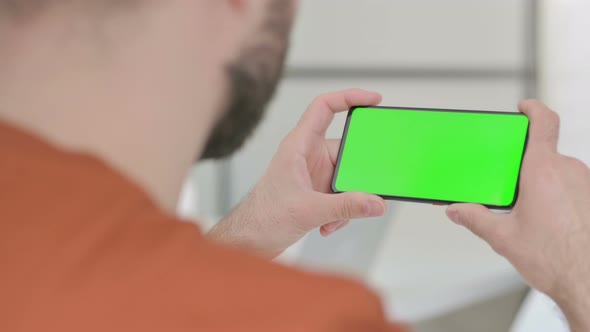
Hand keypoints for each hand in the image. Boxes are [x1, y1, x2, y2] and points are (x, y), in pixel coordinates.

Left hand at [208, 89, 386, 257]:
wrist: (250, 240)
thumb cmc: (264, 217)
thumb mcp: (309, 211)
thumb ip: (345, 207)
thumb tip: (375, 203)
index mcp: (298, 146)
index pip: (324, 108)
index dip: (349, 97)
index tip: (374, 100)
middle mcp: (307, 155)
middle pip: (346, 149)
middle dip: (357, 175)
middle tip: (367, 187)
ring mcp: (313, 174)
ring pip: (346, 177)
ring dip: (347, 200)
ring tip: (335, 218)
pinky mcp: (317, 191)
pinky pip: (342, 194)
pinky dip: (341, 211)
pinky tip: (327, 226)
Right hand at [446, 100, 589, 330]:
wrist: (589, 284)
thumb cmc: (558, 261)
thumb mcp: (504, 238)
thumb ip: (475, 218)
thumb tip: (458, 210)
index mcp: (543, 172)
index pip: (543, 123)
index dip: (533, 109)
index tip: (524, 107)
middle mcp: (569, 172)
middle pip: (543, 154)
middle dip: (525, 169)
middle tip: (512, 190)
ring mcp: (586, 185)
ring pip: (559, 172)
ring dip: (543, 185)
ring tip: (531, 214)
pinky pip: (572, 187)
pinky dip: (558, 197)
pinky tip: (549, 222)